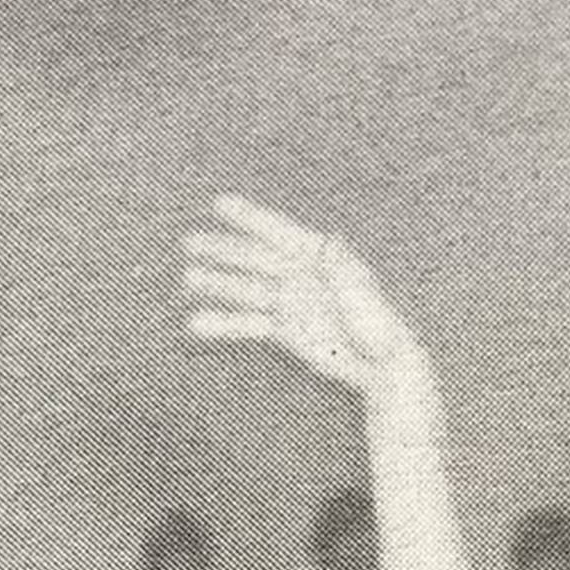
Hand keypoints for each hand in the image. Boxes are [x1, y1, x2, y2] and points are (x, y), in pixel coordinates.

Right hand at [182, 198, 432, 413]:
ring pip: (247, 289)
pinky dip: (225, 324)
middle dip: (224, 251)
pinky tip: (198, 324)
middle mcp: (301, 274)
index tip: (220, 204)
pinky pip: (249, 324)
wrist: (382, 366)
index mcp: (320, 257)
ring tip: (187, 278)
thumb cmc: (379, 326)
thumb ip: (342, 270)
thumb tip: (328, 240)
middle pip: (256, 258)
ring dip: (218, 284)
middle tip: (190, 243)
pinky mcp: (285, 329)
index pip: (279, 231)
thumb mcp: (362, 296)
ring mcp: (291, 301)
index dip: (250, 217)